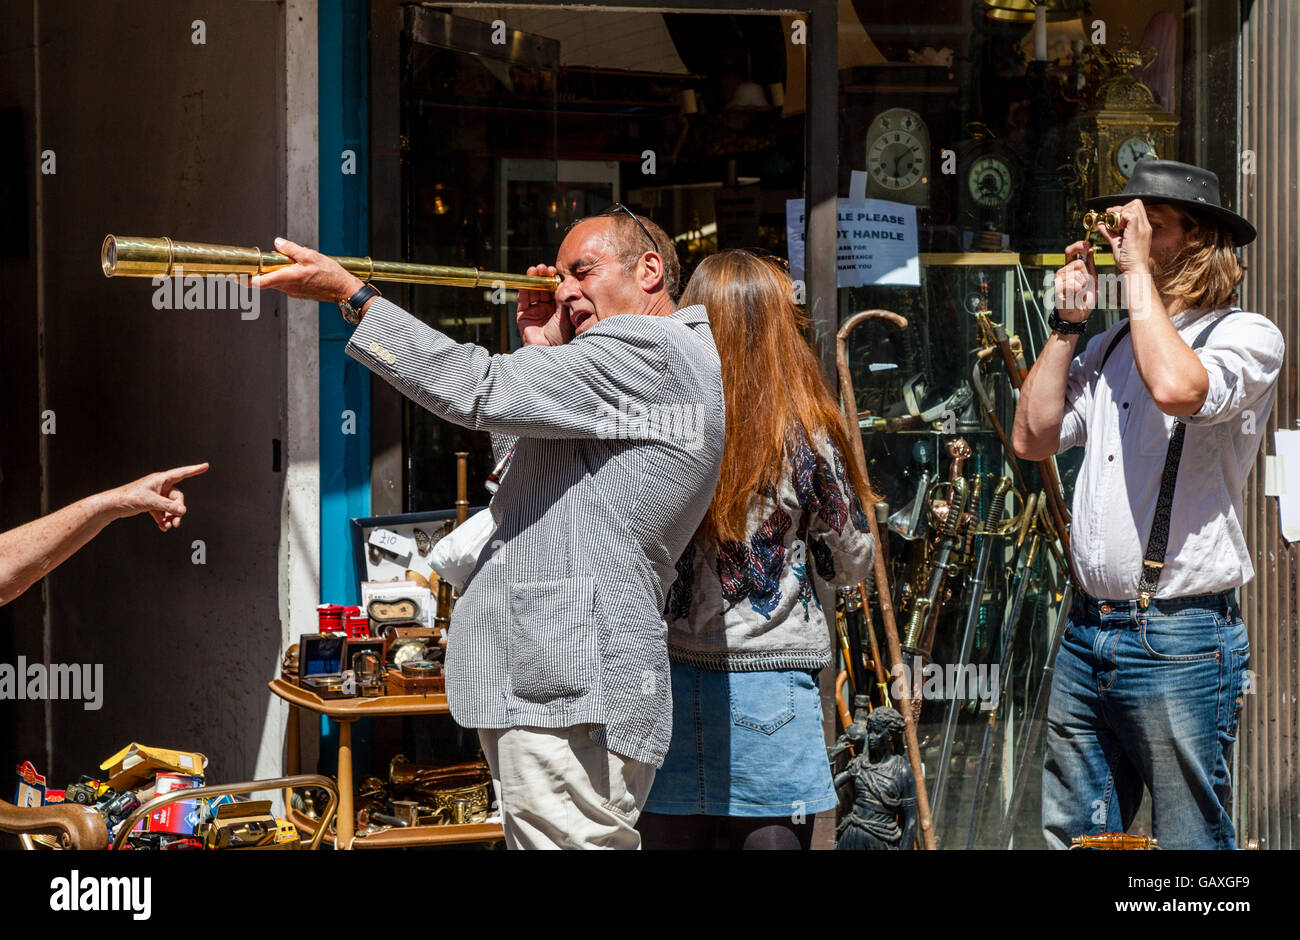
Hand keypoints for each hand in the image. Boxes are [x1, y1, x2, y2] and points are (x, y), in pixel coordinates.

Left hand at [108, 463, 208, 531]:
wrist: (113, 506)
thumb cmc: (130, 498)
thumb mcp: (151, 502)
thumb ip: (168, 507)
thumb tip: (183, 511)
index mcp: (161, 479)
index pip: (182, 473)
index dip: (195, 470)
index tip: (206, 466)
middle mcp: (160, 486)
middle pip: (177, 497)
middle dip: (177, 510)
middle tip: (176, 522)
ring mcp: (156, 495)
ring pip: (170, 506)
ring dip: (171, 517)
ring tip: (169, 527)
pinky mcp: (151, 504)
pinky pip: (162, 512)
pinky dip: (163, 519)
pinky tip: (162, 527)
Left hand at [250, 238, 364, 305]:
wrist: (344, 290)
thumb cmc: (330, 274)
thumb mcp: (310, 255)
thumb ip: (291, 249)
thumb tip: (277, 243)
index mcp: (287, 278)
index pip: (259, 282)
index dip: (245, 279)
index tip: (234, 276)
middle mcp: (287, 288)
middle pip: (265, 281)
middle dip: (258, 272)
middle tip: (249, 265)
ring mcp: (293, 292)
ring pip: (276, 281)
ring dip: (274, 272)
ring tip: (283, 261)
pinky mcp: (299, 292)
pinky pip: (286, 283)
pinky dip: (285, 275)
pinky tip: (295, 267)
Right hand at [516, 264, 570, 345]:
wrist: (547, 351)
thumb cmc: (559, 338)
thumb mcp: (564, 315)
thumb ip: (562, 299)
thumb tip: (562, 283)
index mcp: (558, 309)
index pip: (554, 290)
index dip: (553, 280)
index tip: (554, 270)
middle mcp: (546, 309)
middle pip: (543, 289)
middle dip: (542, 277)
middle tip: (543, 267)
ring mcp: (534, 312)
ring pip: (533, 291)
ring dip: (533, 280)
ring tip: (534, 269)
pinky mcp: (523, 315)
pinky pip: (523, 299)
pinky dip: (524, 288)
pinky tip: (527, 278)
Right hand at [1053, 239, 1097, 322]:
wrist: (1079, 314)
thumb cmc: (1085, 298)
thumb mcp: (1093, 279)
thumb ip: (1090, 265)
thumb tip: (1090, 250)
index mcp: (1071, 268)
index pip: (1070, 252)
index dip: (1078, 246)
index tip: (1087, 244)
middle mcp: (1062, 272)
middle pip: (1077, 263)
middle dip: (1086, 275)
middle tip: (1085, 286)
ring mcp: (1059, 281)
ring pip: (1076, 274)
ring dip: (1083, 285)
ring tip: (1080, 293)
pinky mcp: (1057, 289)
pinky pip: (1072, 284)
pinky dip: (1078, 291)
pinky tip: (1076, 296)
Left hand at [1097, 199, 1151, 275]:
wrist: (1135, 270)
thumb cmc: (1128, 261)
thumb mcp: (1117, 243)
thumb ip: (1109, 233)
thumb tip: (1101, 225)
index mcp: (1142, 228)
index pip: (1135, 208)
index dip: (1122, 209)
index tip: (1110, 216)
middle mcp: (1145, 226)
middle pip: (1136, 203)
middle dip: (1121, 207)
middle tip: (1111, 218)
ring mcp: (1143, 228)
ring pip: (1134, 206)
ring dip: (1121, 212)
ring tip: (1115, 224)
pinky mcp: (1138, 231)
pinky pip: (1130, 214)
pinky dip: (1121, 218)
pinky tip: (1117, 228)